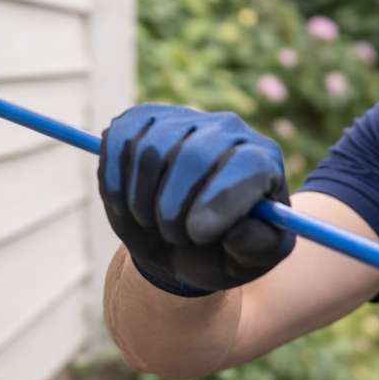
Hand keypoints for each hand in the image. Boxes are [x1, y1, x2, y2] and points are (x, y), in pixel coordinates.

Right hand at [98, 104, 295, 293]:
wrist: (178, 245)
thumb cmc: (221, 251)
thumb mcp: (250, 260)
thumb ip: (256, 246)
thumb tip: (238, 227)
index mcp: (263, 161)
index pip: (247, 164)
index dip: (220, 199)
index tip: (197, 234)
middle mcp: (227, 129)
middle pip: (193, 154)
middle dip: (174, 207)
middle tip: (174, 236)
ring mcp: (183, 119)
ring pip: (150, 150)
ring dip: (142, 200)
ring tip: (153, 223)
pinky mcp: (141, 120)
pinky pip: (119, 140)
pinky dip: (115, 181)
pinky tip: (126, 204)